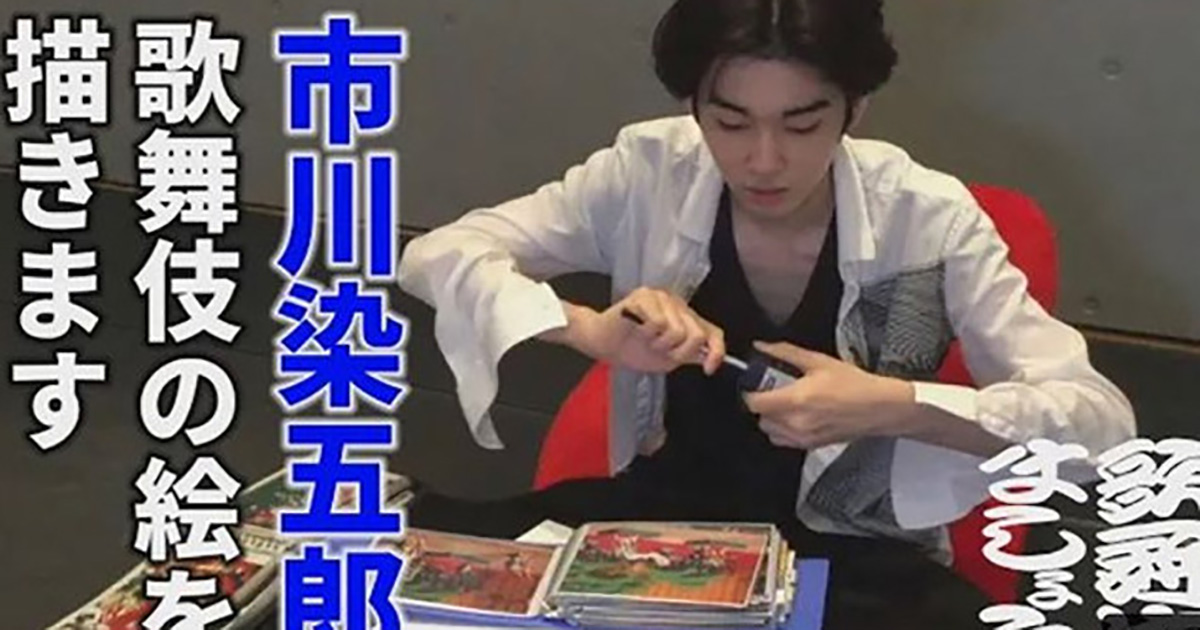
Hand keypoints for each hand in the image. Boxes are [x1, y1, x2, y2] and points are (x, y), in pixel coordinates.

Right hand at [563, 288, 725, 374]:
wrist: (602, 343)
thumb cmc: (632, 349)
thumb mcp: (668, 358)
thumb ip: (689, 355)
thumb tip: (711, 359)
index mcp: (685, 318)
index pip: (712, 332)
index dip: (716, 351)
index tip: (708, 369)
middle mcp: (677, 305)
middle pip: (696, 334)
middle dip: (678, 352)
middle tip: (660, 351)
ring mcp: (661, 298)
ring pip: (677, 330)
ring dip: (659, 344)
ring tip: (646, 340)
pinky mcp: (644, 296)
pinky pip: (658, 323)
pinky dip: (646, 334)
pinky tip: (637, 330)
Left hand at [742, 341, 916, 448]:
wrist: (879, 408)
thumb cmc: (855, 386)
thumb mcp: (818, 361)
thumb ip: (785, 353)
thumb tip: (762, 346)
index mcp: (796, 400)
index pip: (754, 403)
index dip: (750, 392)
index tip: (753, 384)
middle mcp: (797, 422)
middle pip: (760, 417)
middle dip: (762, 403)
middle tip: (773, 390)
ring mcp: (803, 437)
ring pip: (770, 431)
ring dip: (771, 418)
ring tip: (786, 404)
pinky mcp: (811, 446)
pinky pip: (784, 441)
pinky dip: (783, 430)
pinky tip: (796, 417)